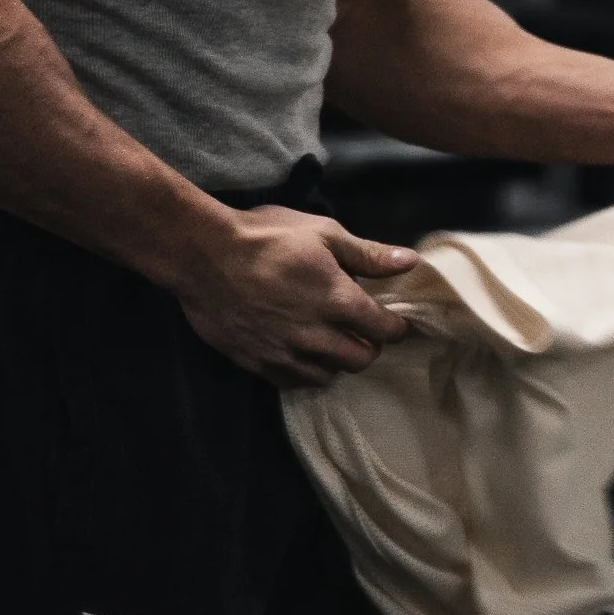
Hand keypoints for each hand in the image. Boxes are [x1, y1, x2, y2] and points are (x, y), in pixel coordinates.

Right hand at [174, 204, 417, 389]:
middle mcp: (316, 334)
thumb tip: (410, 262)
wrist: (203, 255)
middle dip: (370, 346)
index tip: (396, 322)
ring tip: (333, 343)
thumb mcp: (322, 233)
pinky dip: (305, 372)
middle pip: (361, 359)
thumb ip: (368, 253)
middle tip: (363, 331)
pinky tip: (302, 356)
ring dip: (338, 361)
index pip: (384, 329)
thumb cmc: (265, 236)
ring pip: (329, 375)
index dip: (397, 327)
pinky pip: (292, 382)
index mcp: (337, 300)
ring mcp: (285, 353)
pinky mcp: (257, 363)